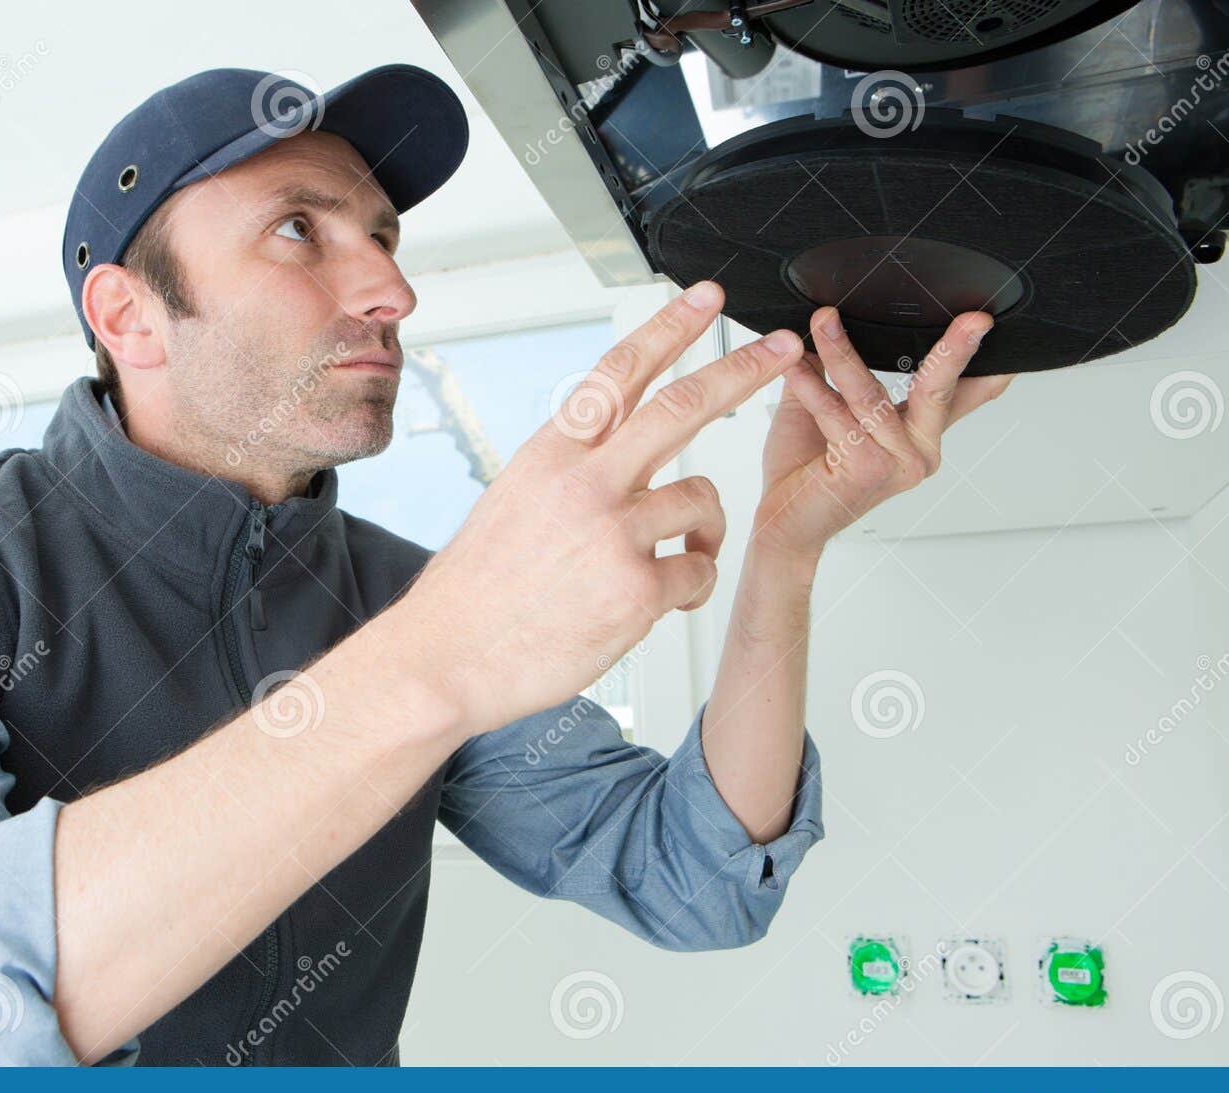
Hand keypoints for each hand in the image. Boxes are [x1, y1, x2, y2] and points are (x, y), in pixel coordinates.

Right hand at [387, 282, 807, 736]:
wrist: (445, 658)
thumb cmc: (475, 593)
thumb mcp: (511, 503)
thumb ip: (567, 472)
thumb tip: (614, 453)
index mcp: (551, 456)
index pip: (618, 374)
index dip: (669, 329)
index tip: (706, 299)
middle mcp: (584, 483)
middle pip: (681, 407)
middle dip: (741, 371)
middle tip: (783, 348)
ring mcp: (612, 534)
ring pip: (703, 500)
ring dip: (706, 527)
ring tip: (683, 554)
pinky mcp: (635, 590)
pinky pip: (699, 571)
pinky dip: (693, 585)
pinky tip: (661, 601)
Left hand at [751, 306, 1015, 563]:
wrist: (783, 523)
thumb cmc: (804, 471)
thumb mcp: (824, 408)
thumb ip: (834, 371)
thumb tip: (832, 321)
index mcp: (915, 435)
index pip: (957, 395)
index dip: (981, 366)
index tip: (995, 329)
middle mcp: (917, 451)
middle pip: (937, 389)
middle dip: (953, 350)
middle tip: (973, 320)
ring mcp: (897, 463)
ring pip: (871, 393)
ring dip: (842, 352)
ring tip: (824, 322)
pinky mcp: (868, 468)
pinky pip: (837, 414)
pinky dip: (812, 387)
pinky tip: (796, 366)